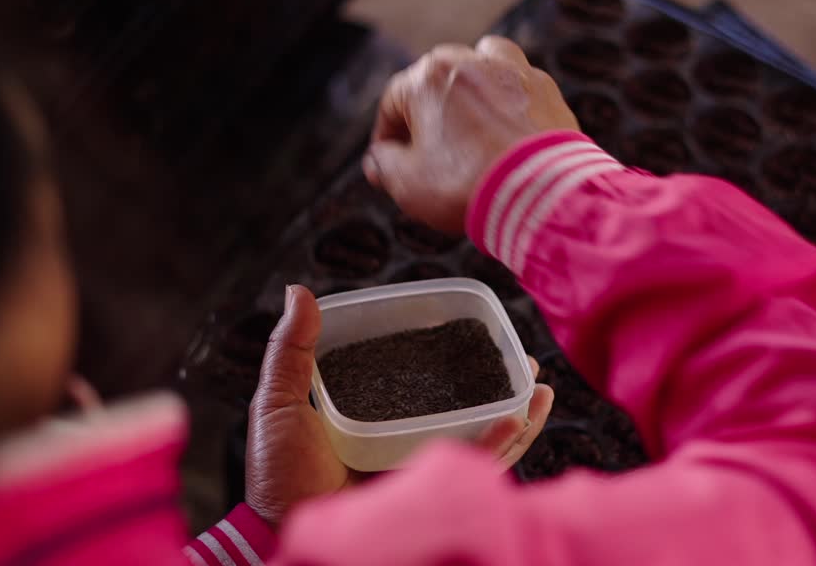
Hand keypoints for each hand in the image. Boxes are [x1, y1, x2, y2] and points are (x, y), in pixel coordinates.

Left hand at [245, 285, 554, 526]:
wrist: (283, 525)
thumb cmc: (275, 472)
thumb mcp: (280, 401)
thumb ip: (292, 349)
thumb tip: (300, 290)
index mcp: (378, 412)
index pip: (425, 378)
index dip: (459, 358)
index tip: (482, 334)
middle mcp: (405, 438)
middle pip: (466, 407)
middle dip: (503, 385)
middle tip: (529, 361)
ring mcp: (420, 467)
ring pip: (481, 437)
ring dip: (517, 413)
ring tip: (540, 388)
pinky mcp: (428, 493)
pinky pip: (471, 468)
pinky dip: (497, 444)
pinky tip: (514, 418)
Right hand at [364, 36, 578, 232]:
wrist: (541, 193)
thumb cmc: (471, 184)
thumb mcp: (407, 184)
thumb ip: (384, 164)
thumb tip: (380, 159)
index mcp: (430, 77)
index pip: (394, 102)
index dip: (387, 136)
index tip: (390, 160)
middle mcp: (473, 62)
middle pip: (438, 79)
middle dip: (429, 111)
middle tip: (429, 149)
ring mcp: (515, 72)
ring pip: (485, 65)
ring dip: (474, 88)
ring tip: (471, 122)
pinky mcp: (548, 91)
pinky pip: (523, 88)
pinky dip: (512, 104)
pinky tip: (510, 133)